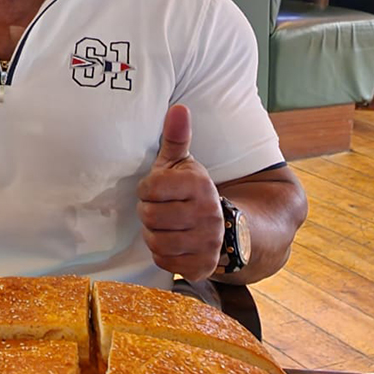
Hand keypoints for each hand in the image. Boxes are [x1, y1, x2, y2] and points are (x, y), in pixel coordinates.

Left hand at [137, 105, 223, 280]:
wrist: (226, 226)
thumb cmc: (190, 190)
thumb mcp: (182, 162)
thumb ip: (176, 136)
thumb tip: (178, 107)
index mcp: (200, 185)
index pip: (149, 189)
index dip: (147, 190)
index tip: (158, 189)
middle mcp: (208, 214)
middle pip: (149, 217)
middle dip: (149, 213)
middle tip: (162, 209)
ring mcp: (208, 242)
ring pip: (155, 241)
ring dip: (154, 235)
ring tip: (167, 225)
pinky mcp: (203, 266)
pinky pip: (163, 262)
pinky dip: (163, 254)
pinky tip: (174, 242)